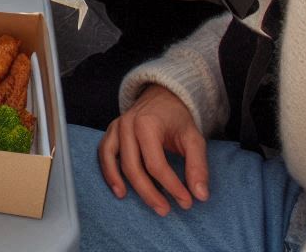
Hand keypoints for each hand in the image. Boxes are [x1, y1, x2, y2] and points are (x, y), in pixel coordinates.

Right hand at [98, 84, 209, 216]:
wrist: (162, 95)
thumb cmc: (177, 118)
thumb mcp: (194, 138)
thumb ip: (198, 165)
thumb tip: (200, 196)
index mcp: (148, 124)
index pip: (156, 164)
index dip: (171, 186)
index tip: (187, 202)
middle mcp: (127, 124)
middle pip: (133, 166)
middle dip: (149, 192)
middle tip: (165, 210)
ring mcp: (117, 126)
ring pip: (115, 161)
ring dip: (125, 184)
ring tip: (136, 201)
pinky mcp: (112, 130)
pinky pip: (104, 152)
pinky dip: (108, 171)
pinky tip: (119, 189)